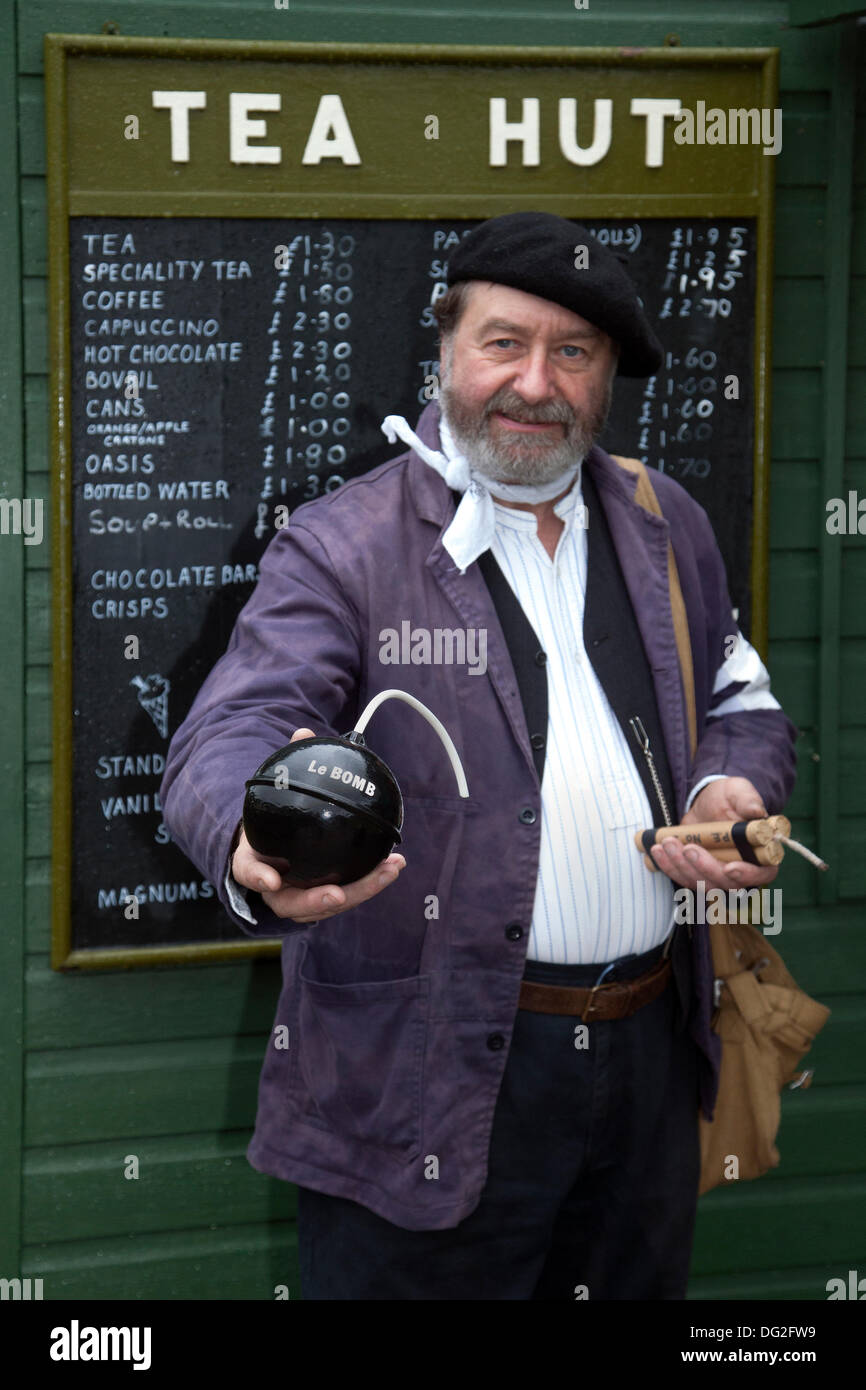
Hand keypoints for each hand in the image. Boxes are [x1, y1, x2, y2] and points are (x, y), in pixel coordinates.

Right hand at [231, 727, 405, 921]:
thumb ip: (288, 765)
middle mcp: (274, 888)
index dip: (258, 878)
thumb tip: (303, 733)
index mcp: (253, 862)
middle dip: (317, 901)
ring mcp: (299, 898)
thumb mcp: (275, 792)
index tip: (273, 880)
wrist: (272, 841)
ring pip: (325, 905)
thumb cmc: (274, 816)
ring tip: (388, 870)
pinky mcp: (324, 898)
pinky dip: (370, 881)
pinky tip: (394, 863)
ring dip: (360, 891)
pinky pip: (348, 894)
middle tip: (339, 893)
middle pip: (292, 904)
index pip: (248, 872)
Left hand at [649, 776, 779, 891]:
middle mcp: (742, 870)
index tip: (729, 867)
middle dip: (705, 867)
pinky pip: (682, 877)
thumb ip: (748, 800)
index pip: (761, 873)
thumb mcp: (739, 791)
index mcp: (761, 853)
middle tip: (688, 848)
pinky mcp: (697, 874)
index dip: (747, 874)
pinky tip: (657, 850)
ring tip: (668, 843)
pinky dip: (668, 866)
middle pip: (726, 883)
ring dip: (682, 866)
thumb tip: (756, 811)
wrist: (708, 802)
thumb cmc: (729, 797)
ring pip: (701, 883)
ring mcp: (718, 876)